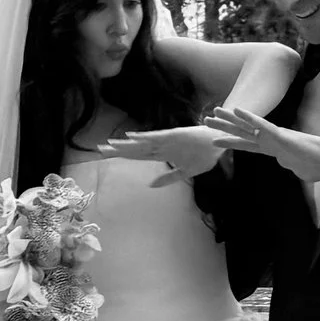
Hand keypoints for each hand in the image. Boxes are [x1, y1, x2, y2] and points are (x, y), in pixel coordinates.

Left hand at [105, 125, 231, 179]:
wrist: (220, 142)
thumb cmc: (204, 154)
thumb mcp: (185, 172)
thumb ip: (168, 178)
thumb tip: (150, 185)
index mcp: (162, 154)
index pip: (138, 155)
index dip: (123, 154)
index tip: (107, 154)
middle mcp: (161, 146)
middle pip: (136, 149)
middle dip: (118, 150)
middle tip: (99, 149)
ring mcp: (167, 140)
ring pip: (143, 143)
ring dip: (127, 144)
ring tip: (110, 144)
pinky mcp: (175, 135)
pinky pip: (158, 137)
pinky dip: (145, 137)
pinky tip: (132, 137)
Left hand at [195, 105, 319, 187]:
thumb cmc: (315, 165)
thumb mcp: (297, 168)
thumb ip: (291, 165)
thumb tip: (293, 166)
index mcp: (271, 148)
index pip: (247, 144)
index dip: (231, 141)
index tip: (216, 137)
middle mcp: (269, 140)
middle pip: (242, 133)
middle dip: (224, 126)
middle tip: (206, 119)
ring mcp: (273, 137)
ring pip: (247, 127)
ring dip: (230, 119)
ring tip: (215, 112)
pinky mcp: (280, 136)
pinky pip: (261, 125)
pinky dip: (249, 117)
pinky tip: (238, 110)